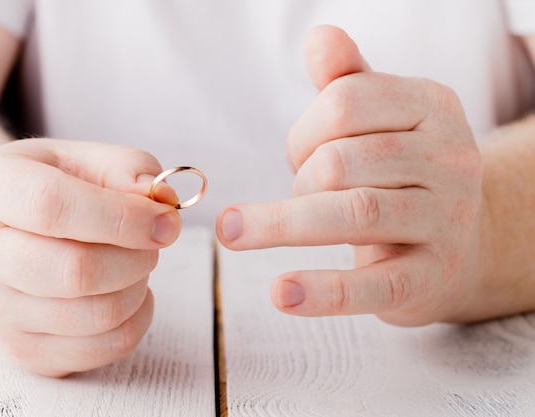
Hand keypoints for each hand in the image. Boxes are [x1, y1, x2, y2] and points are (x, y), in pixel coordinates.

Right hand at [0, 139, 180, 375]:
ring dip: (139, 285)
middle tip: (152, 239)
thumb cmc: (47, 188)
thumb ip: (126, 167)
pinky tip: (126, 290)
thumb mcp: (80, 158)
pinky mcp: (27, 350)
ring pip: (99, 315)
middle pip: (77, 272)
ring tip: (134, 261)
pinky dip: (137, 318)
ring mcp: (0, 312)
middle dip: (138, 256)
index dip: (122, 217)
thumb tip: (164, 200)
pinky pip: (106, 348)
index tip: (166, 221)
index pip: (52, 207)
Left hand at [216, 25, 483, 325]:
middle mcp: (450, 160)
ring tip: (235, 234)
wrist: (458, 245)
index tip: (300, 155)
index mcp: (432, 108)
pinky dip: (322, 291)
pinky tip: (281, 293)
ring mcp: (445, 222)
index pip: (345, 102)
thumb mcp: (384, 120)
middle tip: (297, 194)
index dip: (303, 131)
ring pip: (353, 214)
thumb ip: (349, 81)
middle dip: (297, 179)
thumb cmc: (402, 175)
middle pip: (340, 160)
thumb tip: (320, 40)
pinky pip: (373, 286)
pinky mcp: (430, 280)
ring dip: (282, 224)